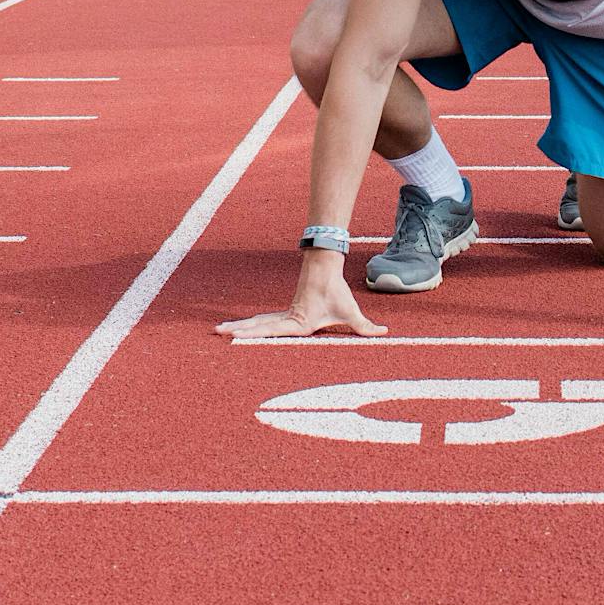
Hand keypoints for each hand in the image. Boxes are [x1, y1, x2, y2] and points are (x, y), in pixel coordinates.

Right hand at [216, 253, 385, 339]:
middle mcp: (287, 319)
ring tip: (220, 330)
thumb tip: (387, 333)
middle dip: (237, 330)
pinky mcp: (286, 312)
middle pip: (258, 326)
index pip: (272, 330)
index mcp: (298, 322)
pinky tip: (240, 328)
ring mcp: (284, 314)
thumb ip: (366, 326)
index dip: (253, 334)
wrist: (325, 268)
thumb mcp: (352, 312)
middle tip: (217, 333)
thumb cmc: (337, 291)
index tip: (236, 336)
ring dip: (240, 327)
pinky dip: (251, 325)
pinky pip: (264, 320)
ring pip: (258, 322)